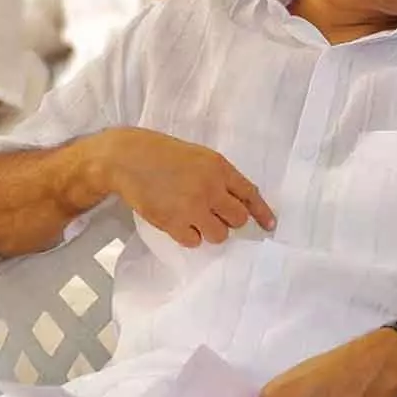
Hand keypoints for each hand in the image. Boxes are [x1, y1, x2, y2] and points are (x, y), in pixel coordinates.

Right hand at [96, 127, 275, 246]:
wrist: (127, 158)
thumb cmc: (163, 154)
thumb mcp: (200, 157)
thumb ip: (220, 176)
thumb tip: (239, 200)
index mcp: (219, 168)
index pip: (250, 194)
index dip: (262, 212)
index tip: (269, 226)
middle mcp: (210, 188)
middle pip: (238, 219)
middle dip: (231, 221)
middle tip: (215, 215)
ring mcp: (192, 207)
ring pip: (220, 235)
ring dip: (211, 231)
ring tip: (196, 221)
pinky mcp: (172, 222)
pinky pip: (194, 242)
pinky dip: (190, 237)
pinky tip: (181, 226)